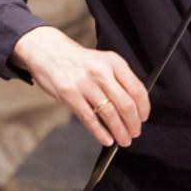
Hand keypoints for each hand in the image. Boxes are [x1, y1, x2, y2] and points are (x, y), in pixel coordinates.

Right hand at [11, 26, 149, 146]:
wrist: (48, 51)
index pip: (137, 89)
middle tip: (135, 133)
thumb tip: (133, 107)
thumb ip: (117, 79)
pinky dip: (100, 132)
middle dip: (133, 124)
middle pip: (125, 104)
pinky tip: (107, 139)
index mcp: (113, 62)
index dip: (143, 108)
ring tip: (124, 139)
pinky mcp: (69, 94)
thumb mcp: (102, 61)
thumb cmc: (77, 60)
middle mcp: (101, 71)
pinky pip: (90, 118)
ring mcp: (84, 83)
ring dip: (119, 131)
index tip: (143, 118)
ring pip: (109, 114)